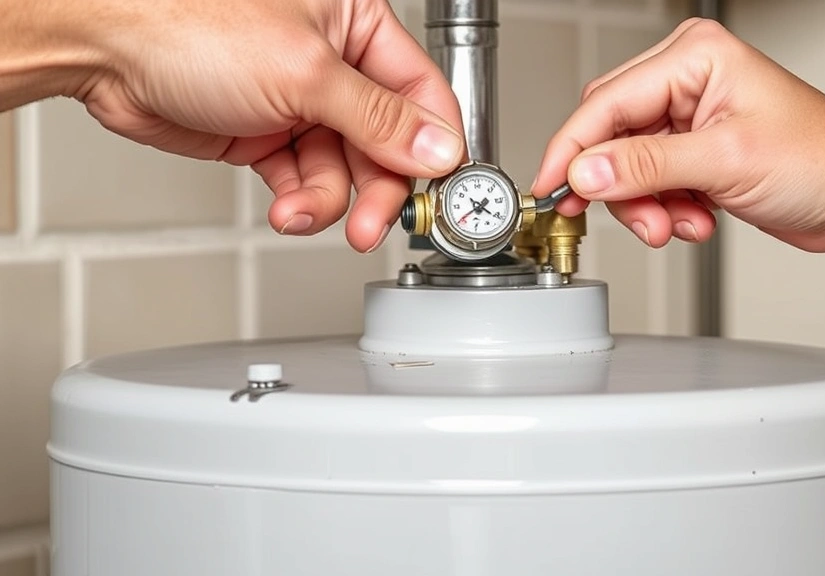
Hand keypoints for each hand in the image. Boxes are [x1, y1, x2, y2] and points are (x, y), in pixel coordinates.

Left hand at [68, 0, 465, 250]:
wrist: (103, 46)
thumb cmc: (187, 21)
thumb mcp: (304, 70)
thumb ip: (378, 117)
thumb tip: (437, 148)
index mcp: (357, 24)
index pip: (421, 93)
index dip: (434, 146)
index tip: (440, 191)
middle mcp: (334, 63)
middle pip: (386, 143)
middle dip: (376, 188)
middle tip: (370, 223)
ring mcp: (300, 102)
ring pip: (344, 170)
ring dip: (329, 200)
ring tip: (302, 210)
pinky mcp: (268, 135)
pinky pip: (306, 180)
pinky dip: (301, 201)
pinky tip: (287, 208)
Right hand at [532, 18, 824, 252]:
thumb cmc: (823, 161)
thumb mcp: (726, 160)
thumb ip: (647, 166)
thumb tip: (587, 172)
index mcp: (695, 57)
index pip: (607, 103)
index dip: (574, 150)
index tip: (552, 189)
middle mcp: (687, 81)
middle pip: (611, 136)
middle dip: (621, 187)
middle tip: (640, 220)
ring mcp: (689, 119)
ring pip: (626, 168)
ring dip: (648, 206)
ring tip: (682, 224)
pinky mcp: (693, 152)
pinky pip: (649, 184)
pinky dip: (665, 211)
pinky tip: (699, 219)